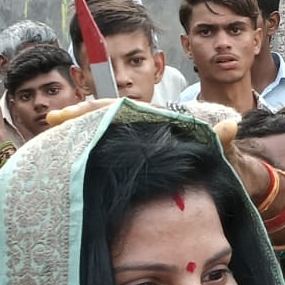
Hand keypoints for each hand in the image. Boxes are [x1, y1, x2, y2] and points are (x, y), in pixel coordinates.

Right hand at [45, 101, 274, 206]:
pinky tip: (68, 164)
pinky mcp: (142, 161)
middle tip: (51, 120)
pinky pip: (111, 153)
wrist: (234, 174)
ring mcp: (143, 145)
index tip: (68, 113)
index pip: (121, 109)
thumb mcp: (228, 151)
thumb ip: (224, 139)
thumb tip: (232, 126)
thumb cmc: (228, 162)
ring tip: (50, 143)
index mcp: (160, 121)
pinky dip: (90, 154)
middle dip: (77, 118)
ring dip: (78, 136)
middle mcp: (148, 129)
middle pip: (105, 117)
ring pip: (104, 134)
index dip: (95, 110)